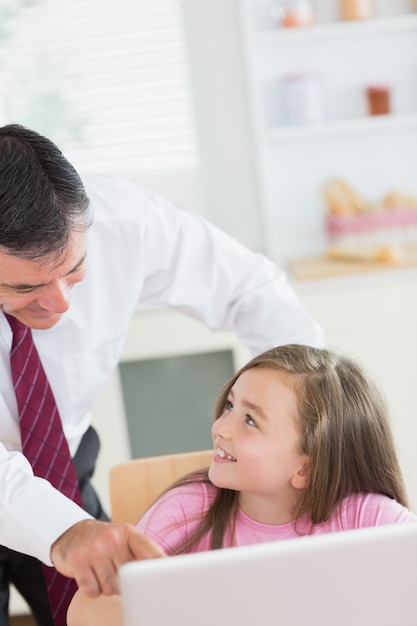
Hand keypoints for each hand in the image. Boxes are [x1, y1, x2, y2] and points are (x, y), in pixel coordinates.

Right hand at [51, 519, 165, 596]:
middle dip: (124, 583)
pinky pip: (92, 590)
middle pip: (129, 578)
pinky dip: (92, 590)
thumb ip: (143, 553)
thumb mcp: (125, 539)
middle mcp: (112, 537)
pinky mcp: (77, 560)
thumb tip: (165, 570)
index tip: (168, 578)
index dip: (160, 566)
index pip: (149, 551)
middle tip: (115, 572)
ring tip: (102, 572)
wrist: (72, 533)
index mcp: (128, 532)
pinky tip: (90, 576)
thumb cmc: (105, 541)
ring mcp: (94, 548)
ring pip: (110, 587)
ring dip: (107, 587)